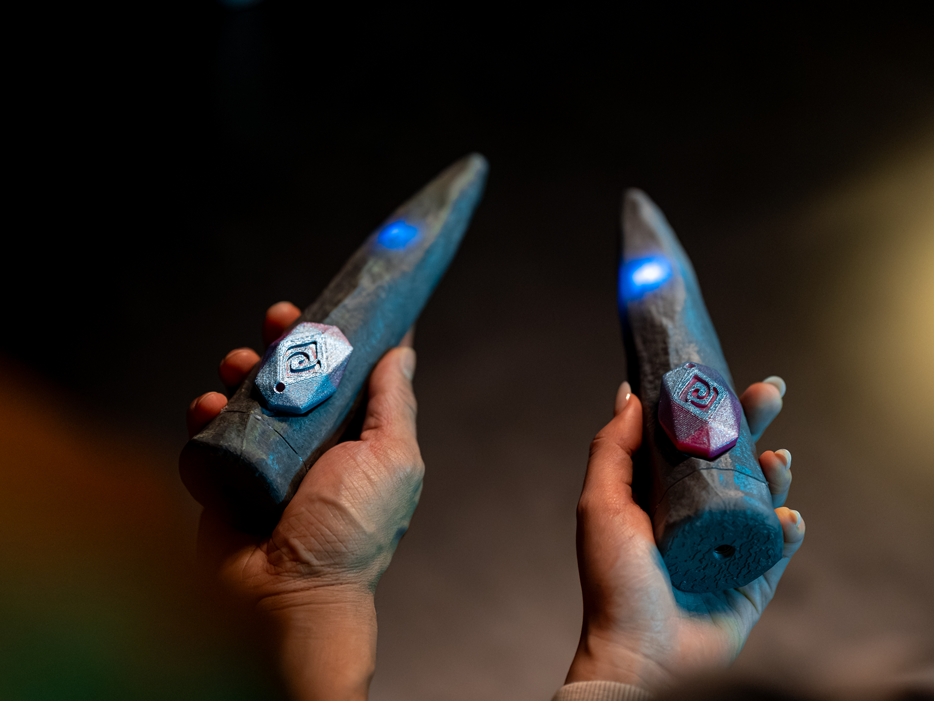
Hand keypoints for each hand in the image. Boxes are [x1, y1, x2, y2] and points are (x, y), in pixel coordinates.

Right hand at [186, 302, 421, 700]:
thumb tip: (403, 352)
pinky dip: (209, 413)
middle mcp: (316, 445)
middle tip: (278, 321)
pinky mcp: (228, 475)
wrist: (287, 597)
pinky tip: (210, 406)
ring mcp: (270, 460)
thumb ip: (394, 405)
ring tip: (238, 363)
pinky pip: (215, 431)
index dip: (344, 338)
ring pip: (253, 396)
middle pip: (299, 376)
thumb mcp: (391, 459)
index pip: (353, 375)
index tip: (335, 304)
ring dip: (244, 369)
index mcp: (360, 440)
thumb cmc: (349, 532)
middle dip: (287, 343)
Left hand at [566, 377, 802, 690]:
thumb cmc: (614, 582)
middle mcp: (692, 513)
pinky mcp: (751, 576)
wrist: (642, 655)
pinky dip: (787, 525)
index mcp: (656, 493)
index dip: (706, 406)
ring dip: (774, 468)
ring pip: (761, 493)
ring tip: (775, 457)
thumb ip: (611, 449)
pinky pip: (778, 544)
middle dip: (753, 420)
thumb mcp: (600, 505)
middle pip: (731, 455)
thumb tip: (628, 394)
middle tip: (770, 391)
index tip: (718, 373)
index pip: (687, 438)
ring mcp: (724, 543)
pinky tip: (784, 514)